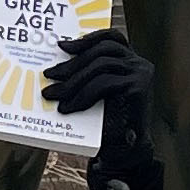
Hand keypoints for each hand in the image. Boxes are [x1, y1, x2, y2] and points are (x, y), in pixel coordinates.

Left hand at [44, 31, 154, 189]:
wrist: (125, 151)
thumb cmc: (108, 122)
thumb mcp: (97, 92)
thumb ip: (87, 75)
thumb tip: (56, 64)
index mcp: (130, 60)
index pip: (111, 38)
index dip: (87, 39)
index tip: (62, 45)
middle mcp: (139, 63)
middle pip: (101, 52)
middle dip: (72, 64)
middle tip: (48, 75)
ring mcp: (140, 74)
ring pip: (100, 66)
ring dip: (73, 81)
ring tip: (54, 94)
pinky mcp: (138, 88)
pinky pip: (103, 85)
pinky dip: (83, 95)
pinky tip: (69, 107)